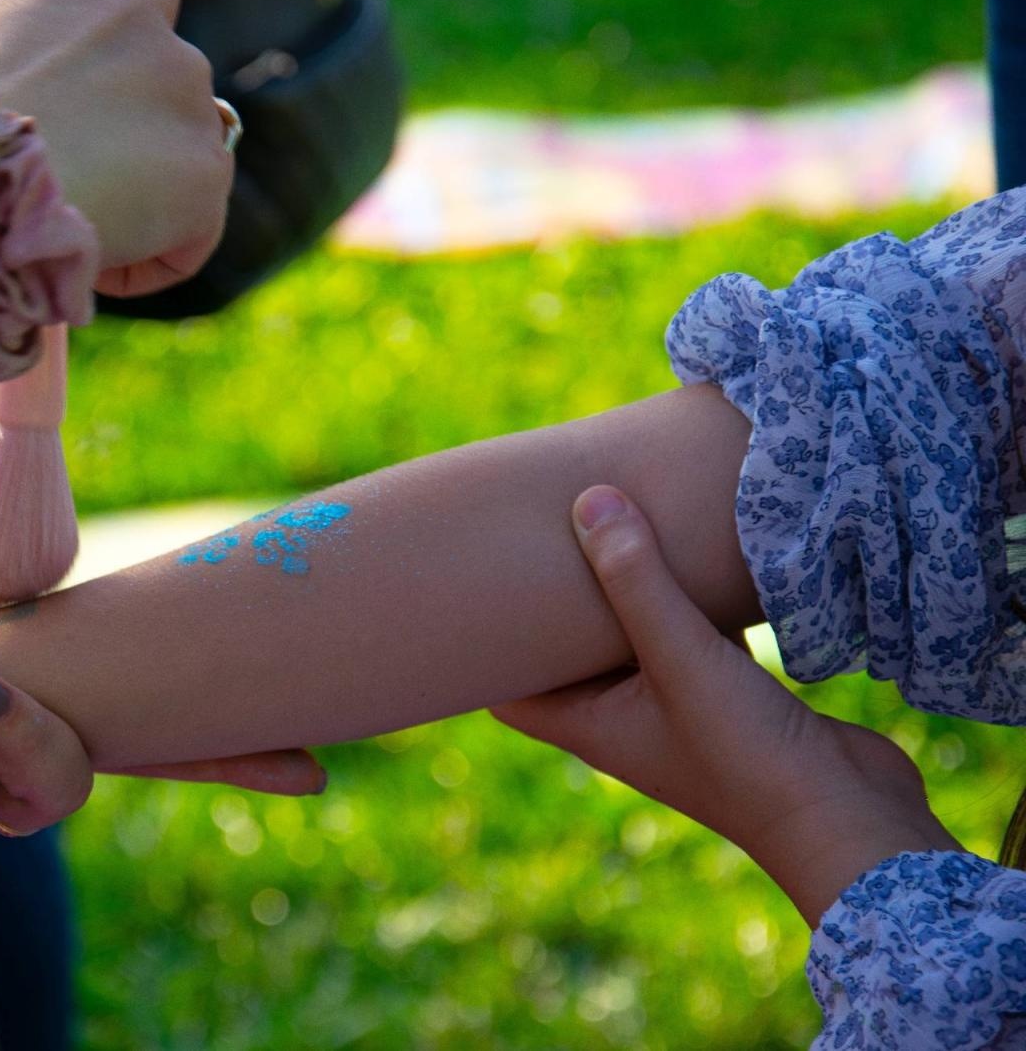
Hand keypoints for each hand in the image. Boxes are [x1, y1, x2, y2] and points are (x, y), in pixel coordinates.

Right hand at [0, 0, 230, 294]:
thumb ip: (23, 44)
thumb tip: (14, 76)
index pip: (146, 8)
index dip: (118, 69)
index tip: (81, 117)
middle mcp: (152, 16)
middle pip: (165, 90)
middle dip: (125, 137)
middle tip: (58, 183)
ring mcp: (187, 92)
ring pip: (179, 163)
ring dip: (136, 196)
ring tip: (63, 228)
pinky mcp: (205, 171)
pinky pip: (191, 235)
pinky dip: (146, 260)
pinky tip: (89, 265)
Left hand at [490, 486, 961, 925]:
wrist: (851, 820)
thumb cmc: (747, 752)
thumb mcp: (682, 656)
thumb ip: (635, 580)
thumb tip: (589, 499)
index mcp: (587, 725)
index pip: (505, 687)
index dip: (480, 642)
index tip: (470, 579)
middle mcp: (622, 719)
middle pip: (565, 651)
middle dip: (552, 598)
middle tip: (534, 529)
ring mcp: (676, 707)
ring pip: (632, 637)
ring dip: (623, 590)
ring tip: (606, 521)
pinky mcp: (729, 694)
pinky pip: (692, 634)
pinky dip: (686, 597)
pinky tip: (695, 546)